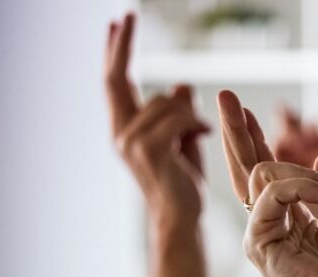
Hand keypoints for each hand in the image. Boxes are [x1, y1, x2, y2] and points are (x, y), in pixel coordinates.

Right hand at [105, 13, 209, 230]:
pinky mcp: (148, 148)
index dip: (115, 52)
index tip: (116, 24)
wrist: (183, 216)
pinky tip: (204, 135)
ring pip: (165, 100)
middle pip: (116, 78)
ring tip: (201, 133)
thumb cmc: (184, 180)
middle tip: (128, 14)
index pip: (114, 82)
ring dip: (189, 112)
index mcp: (124, 129)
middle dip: (122, 44)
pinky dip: (196, 122)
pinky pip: (178, 115)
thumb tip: (181, 83)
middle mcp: (119, 132)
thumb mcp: (182, 139)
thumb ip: (178, 112)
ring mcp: (129, 141)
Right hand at [218, 91, 317, 276]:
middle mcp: (272, 224)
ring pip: (259, 172)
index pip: (271, 174)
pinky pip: (272, 191)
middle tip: (225, 95)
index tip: (252, 112)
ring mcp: (261, 231)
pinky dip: (302, 185)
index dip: (261, 141)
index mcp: (293, 221)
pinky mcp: (257, 238)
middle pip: (247, 167)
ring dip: (303, 170)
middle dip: (239, 130)